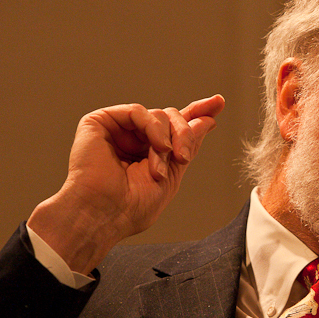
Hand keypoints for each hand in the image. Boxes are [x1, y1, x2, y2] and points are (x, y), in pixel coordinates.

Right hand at [27, 95, 224, 274]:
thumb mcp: (172, 175)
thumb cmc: (132, 207)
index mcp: (149, 153)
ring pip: (159, 114)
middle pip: (172, 118)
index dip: (197, 113)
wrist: (103, 214)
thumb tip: (206, 120)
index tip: (218, 102)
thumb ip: (188, 146)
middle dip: (185, 135)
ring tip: (161, 167)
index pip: (176, 127)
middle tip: (183, 158)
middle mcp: (134, 139)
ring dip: (168, 140)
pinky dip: (153, 128)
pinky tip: (158, 147)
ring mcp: (117, 130)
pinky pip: (138, 111)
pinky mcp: (100, 122)